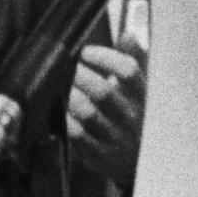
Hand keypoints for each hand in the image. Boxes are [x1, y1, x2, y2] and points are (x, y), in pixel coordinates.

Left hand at [65, 12, 147, 179]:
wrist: (138, 161)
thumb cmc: (131, 117)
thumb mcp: (138, 90)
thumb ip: (133, 61)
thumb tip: (130, 35)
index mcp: (141, 96)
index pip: (128, 71)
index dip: (105, 57)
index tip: (85, 52)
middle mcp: (131, 116)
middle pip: (104, 91)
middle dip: (78, 75)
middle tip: (63, 68)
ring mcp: (115, 137)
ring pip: (88, 113)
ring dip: (68, 96)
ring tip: (57, 86)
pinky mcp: (99, 154)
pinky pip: (77, 136)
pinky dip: (64, 120)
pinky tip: (56, 109)